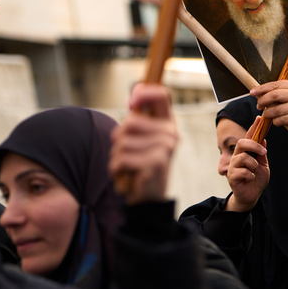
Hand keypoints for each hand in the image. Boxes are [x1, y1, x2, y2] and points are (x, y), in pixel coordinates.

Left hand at [109, 83, 179, 204]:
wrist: (149, 196)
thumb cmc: (140, 164)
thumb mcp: (139, 138)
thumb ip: (137, 118)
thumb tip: (135, 95)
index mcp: (167, 123)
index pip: (162, 95)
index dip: (144, 92)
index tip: (131, 103)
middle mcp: (171, 133)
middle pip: (130, 122)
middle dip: (118, 139)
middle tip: (127, 153)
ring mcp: (166, 147)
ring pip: (122, 142)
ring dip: (116, 156)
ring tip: (127, 165)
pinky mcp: (157, 162)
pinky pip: (122, 158)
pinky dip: (117, 168)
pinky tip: (126, 174)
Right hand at [225, 116, 269, 212]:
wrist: (252, 196)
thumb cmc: (256, 180)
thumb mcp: (263, 165)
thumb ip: (262, 154)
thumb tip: (263, 139)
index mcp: (245, 153)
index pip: (248, 137)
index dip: (253, 127)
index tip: (260, 118)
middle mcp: (237, 157)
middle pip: (241, 143)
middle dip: (254, 145)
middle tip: (263, 153)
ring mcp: (233, 166)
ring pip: (243, 158)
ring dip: (253, 164)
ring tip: (254, 171)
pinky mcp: (232, 176)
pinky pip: (243, 171)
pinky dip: (250, 175)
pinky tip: (250, 179)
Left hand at [250, 80, 287, 143]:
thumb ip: (277, 93)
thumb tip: (257, 92)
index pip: (274, 85)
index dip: (261, 88)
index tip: (252, 92)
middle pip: (274, 95)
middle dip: (263, 101)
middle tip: (258, 106)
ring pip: (276, 110)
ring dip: (268, 113)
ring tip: (267, 114)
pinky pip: (280, 120)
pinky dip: (275, 121)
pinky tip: (277, 121)